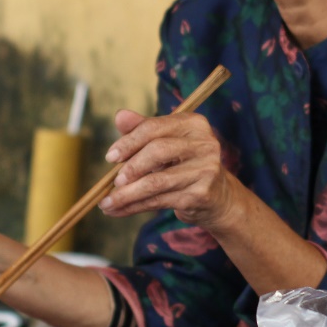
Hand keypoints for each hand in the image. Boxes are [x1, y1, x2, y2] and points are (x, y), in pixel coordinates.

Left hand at [99, 109, 238, 227]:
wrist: (218, 197)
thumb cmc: (185, 164)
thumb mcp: (166, 143)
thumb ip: (143, 128)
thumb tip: (119, 116)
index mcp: (193, 124)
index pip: (154, 127)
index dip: (128, 142)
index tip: (110, 157)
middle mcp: (204, 144)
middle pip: (157, 151)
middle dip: (131, 167)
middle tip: (113, 181)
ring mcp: (205, 170)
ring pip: (156, 181)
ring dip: (127, 194)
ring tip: (107, 203)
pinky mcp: (201, 194)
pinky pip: (160, 200)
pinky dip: (134, 207)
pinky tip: (118, 211)